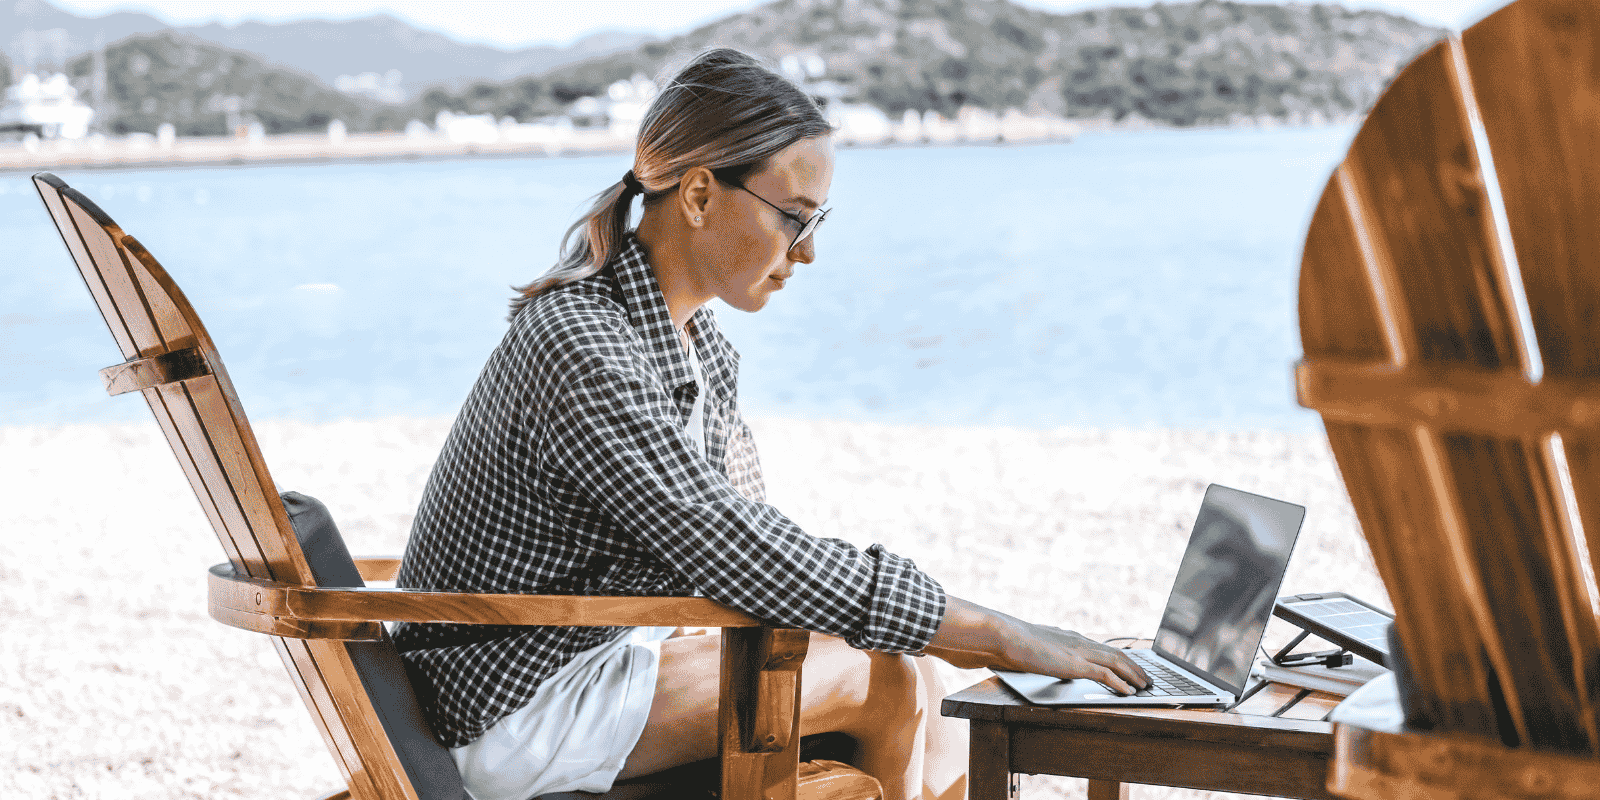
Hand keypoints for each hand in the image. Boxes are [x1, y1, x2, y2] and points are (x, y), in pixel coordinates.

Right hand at [925, 596, 1151, 694]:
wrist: (1003, 636)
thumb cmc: (1010, 642)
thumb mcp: (1031, 648)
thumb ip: (1039, 652)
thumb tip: (1034, 657)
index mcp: (1069, 637)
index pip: (1101, 647)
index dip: (1120, 658)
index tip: (1130, 665)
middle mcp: (1079, 641)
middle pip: (1116, 653)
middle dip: (1134, 666)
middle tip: (1147, 678)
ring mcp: (1078, 651)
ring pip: (1117, 662)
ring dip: (1133, 675)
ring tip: (1144, 686)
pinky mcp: (1075, 664)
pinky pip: (1105, 674)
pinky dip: (1120, 683)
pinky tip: (1129, 691)